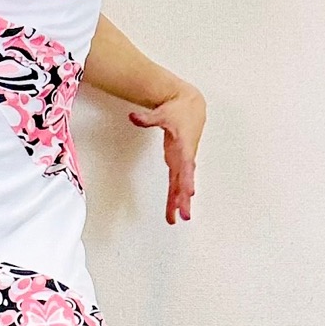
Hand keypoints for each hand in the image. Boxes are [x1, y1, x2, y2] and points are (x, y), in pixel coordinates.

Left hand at [128, 87, 204, 223]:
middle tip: (185, 215)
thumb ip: (148, 118)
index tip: (189, 193)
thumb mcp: (162, 112)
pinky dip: (174, 196)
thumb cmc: (179, 110)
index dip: (188, 179)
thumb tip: (133, 117)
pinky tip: (173, 210)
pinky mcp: (178, 163)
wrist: (191, 106)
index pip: (187, 165)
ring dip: (179, 202)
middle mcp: (185, 157)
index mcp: (185, 145)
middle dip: (185, 198)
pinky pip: (176, 183)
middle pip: (185, 180)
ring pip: (181, 185)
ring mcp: (182, 161)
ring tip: (176, 220)